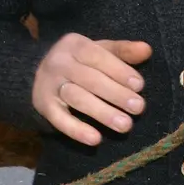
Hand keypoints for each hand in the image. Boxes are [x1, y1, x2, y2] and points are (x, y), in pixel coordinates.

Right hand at [32, 33, 152, 145]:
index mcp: (74, 45)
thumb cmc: (80, 62)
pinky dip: (76, 130)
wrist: (37, 73)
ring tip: (125, 125)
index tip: (140, 85)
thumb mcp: (99, 51)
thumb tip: (146, 50)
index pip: (97, 56)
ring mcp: (49, 85)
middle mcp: (59, 62)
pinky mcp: (43, 106)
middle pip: (89, 79)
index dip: (119, 70)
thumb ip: (123, 51)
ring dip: (102, 112)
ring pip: (77, 98)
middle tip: (138, 108)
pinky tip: (95, 139)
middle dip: (116, 93)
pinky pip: (59, 119)